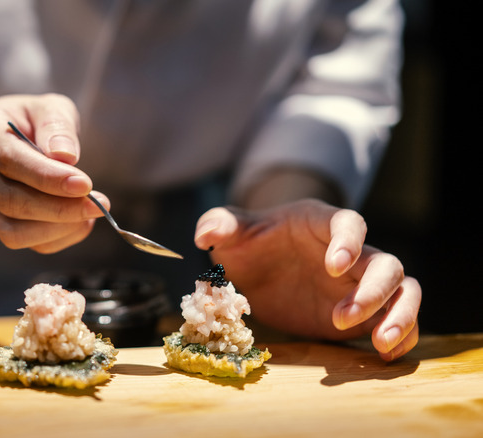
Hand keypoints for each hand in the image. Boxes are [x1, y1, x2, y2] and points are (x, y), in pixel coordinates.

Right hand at [0, 93, 108, 252]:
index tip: (85, 185)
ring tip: (90, 212)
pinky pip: (22, 241)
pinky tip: (78, 221)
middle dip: (58, 208)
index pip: (8, 159)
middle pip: (9, 200)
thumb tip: (65, 157)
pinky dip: (55, 237)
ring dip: (57, 227)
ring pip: (12, 230)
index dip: (47, 177)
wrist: (11, 136)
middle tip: (98, 204)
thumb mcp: (50, 107)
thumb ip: (57, 126)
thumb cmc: (34, 120)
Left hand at [194, 199, 420, 360]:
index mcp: (321, 224)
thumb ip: (219, 225)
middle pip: (385, 263)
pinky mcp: (364, 312)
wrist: (262, 267)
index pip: (349, 223)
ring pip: (403, 291)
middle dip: (372, 292)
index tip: (333, 267)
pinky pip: (398, 318)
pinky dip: (401, 336)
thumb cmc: (251, 242)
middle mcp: (351, 253)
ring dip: (399, 316)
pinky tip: (386, 356)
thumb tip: (205, 234)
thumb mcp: (231, 232)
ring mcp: (360, 282)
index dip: (348, 243)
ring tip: (379, 344)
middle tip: (341, 319)